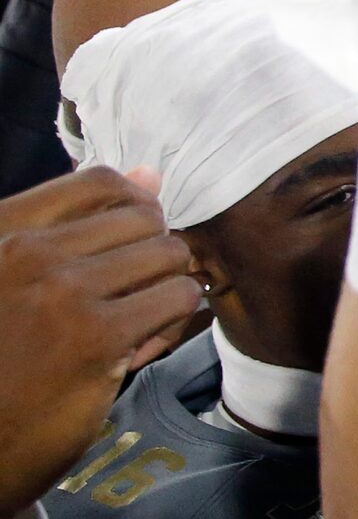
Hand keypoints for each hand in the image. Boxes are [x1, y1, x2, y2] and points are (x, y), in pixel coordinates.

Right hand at [0, 167, 198, 513]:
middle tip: (132, 294)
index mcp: (2, 230)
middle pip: (144, 219)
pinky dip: (174, 318)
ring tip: (136, 320)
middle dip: (151, 255)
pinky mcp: (97, 336)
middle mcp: (26, 251)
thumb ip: (75, 227)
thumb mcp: (14, 278)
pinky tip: (141, 344)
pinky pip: (178, 298)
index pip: (100, 182)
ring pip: (169, 255)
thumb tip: (150, 175)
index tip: (133, 239)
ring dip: (165, 286)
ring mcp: (61, 291)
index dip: (135, 207)